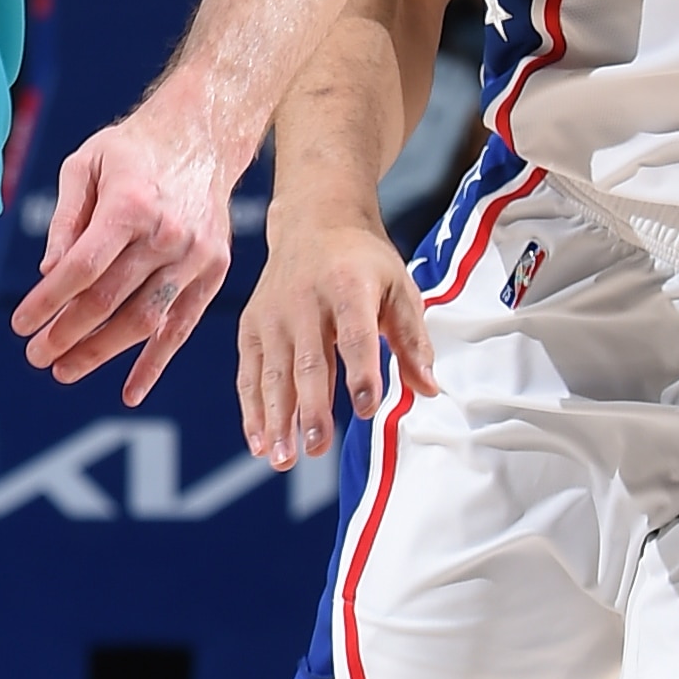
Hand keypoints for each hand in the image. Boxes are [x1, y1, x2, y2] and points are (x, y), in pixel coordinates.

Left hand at [13, 98, 236, 405]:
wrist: (203, 135)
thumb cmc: (131, 150)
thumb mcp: (85, 165)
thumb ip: (65, 219)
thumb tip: (48, 272)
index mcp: (131, 204)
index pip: (81, 268)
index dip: (46, 302)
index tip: (20, 325)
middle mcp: (168, 234)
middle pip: (109, 300)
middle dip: (66, 334)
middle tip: (35, 354)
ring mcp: (196, 257)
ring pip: (144, 321)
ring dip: (101, 353)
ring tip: (64, 370)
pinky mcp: (214, 272)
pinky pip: (182, 327)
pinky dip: (155, 362)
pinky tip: (129, 390)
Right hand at [235, 210, 436, 466]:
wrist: (313, 219)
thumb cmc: (363, 261)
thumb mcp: (398, 287)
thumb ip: (412, 340)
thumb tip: (429, 389)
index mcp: (348, 285)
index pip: (354, 335)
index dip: (360, 372)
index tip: (366, 409)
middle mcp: (304, 300)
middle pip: (308, 361)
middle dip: (311, 408)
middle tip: (317, 448)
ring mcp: (273, 314)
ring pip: (273, 373)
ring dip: (277, 418)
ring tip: (284, 458)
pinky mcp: (251, 325)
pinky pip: (249, 373)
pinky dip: (252, 409)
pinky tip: (260, 442)